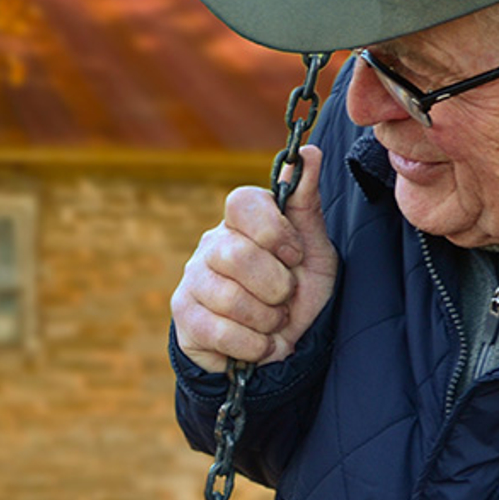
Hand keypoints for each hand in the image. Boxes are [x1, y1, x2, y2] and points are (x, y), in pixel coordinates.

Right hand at [170, 143, 338, 372]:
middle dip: (276, 287)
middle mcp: (211, 244)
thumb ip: (307, 204)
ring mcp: (192, 279)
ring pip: (230, 299)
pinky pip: (220, 331)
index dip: (274, 232)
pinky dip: (253, 346)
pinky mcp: (184, 316)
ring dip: (267, 320)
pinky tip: (260, 344)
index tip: (295, 256)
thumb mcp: (314, 251)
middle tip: (285, 298)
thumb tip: (309, 152)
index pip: (242, 202)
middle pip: (238, 255)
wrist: (278, 346)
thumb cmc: (296, 292)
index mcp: (242, 222)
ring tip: (273, 323)